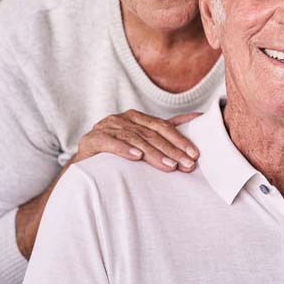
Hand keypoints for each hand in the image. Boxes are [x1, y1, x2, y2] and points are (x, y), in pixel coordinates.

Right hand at [75, 110, 201, 171]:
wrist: (84, 166)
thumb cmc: (117, 153)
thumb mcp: (143, 140)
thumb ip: (168, 129)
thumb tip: (199, 117)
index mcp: (136, 118)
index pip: (162, 126)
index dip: (179, 139)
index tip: (195, 155)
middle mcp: (122, 119)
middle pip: (151, 133)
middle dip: (171, 150)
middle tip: (187, 165)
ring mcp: (106, 127)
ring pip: (135, 139)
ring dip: (153, 153)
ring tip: (169, 166)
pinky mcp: (92, 139)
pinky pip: (110, 142)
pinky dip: (123, 149)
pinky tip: (136, 157)